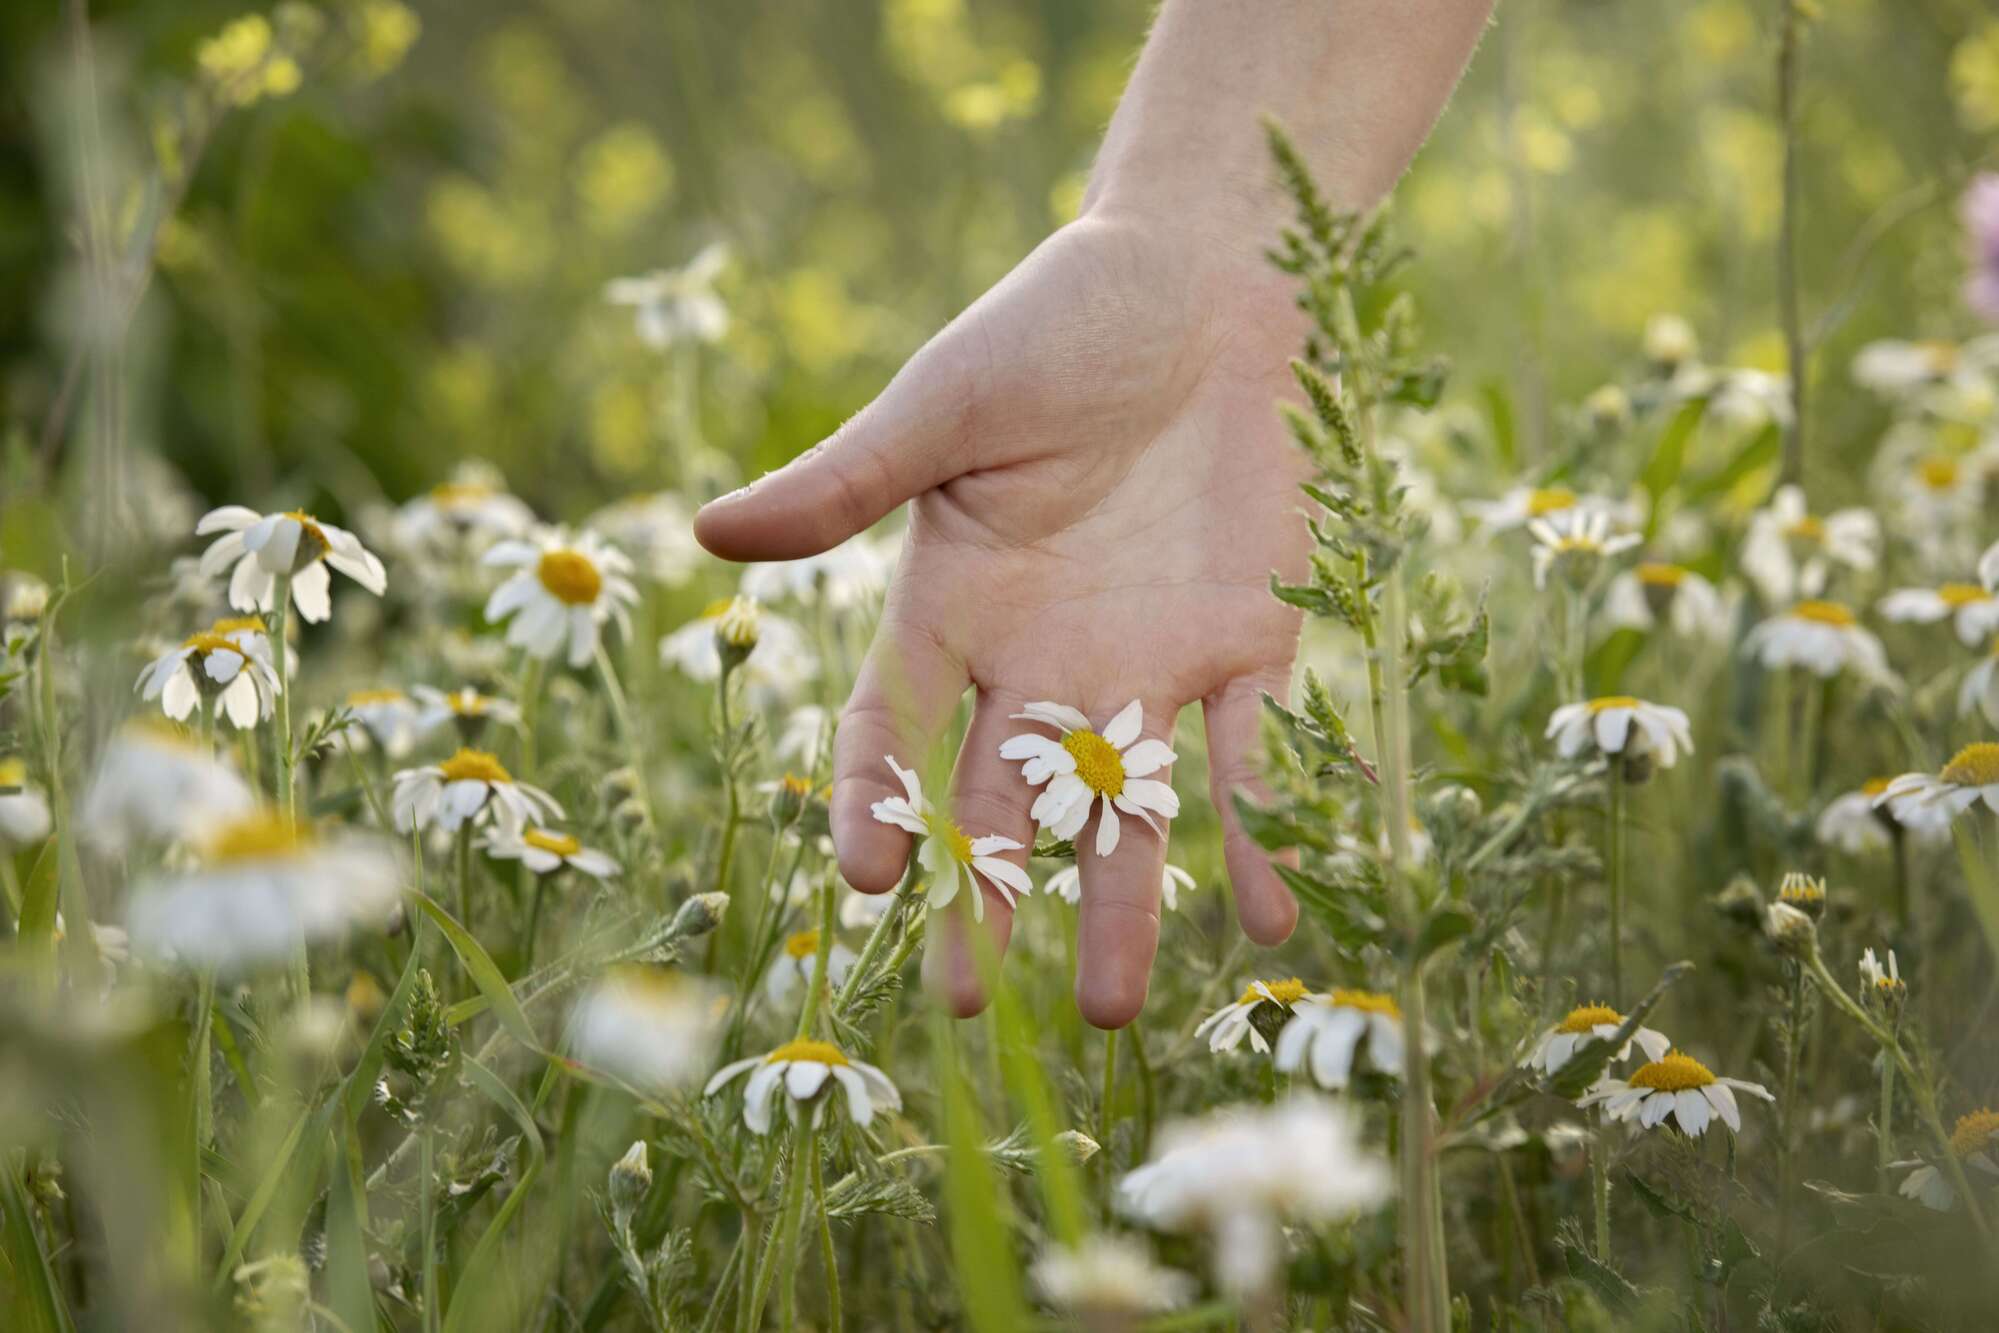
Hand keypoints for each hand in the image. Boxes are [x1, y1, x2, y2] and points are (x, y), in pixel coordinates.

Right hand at [695, 211, 1312, 1025]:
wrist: (1215, 277)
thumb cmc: (1061, 321)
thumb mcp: (946, 402)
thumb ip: (848, 479)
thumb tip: (710, 536)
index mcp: (955, 600)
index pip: (895, 727)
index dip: (876, 802)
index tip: (869, 885)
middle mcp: (1044, 655)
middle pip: (1002, 800)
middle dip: (985, 897)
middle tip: (966, 1005)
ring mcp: (1147, 659)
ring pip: (1124, 807)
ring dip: (1121, 902)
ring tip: (1108, 1005)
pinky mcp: (1249, 643)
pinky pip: (1254, 756)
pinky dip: (1265, 828)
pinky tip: (1271, 915)